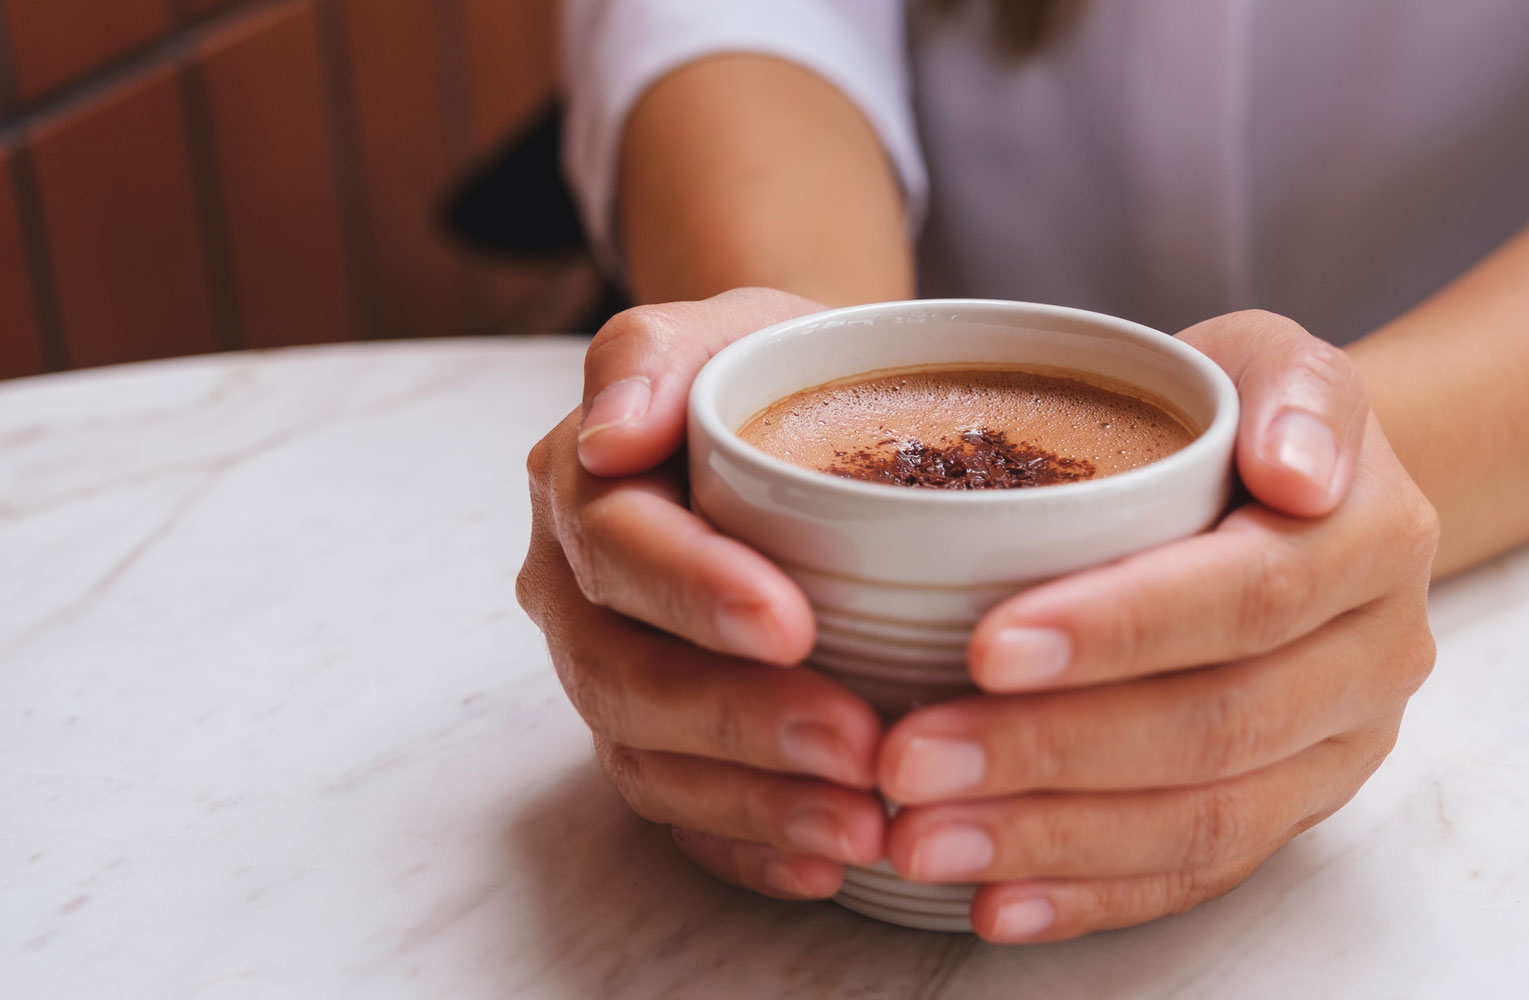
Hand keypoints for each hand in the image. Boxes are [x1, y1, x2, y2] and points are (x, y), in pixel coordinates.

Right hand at [517, 288, 889, 898]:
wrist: (803, 422)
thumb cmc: (774, 371)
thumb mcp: (734, 324)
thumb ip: (657, 355)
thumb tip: (609, 433)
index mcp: (583, 487)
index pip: (623, 549)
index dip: (696, 593)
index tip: (792, 624)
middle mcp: (578, 592)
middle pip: (626, 675)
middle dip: (740, 720)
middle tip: (857, 746)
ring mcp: (609, 674)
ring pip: (647, 759)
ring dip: (754, 800)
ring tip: (862, 822)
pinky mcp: (654, 740)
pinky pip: (678, 813)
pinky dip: (745, 845)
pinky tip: (823, 862)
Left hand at [875, 311, 1439, 942]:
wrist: (1304, 494)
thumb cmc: (1243, 418)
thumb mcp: (1267, 357)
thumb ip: (1290, 389)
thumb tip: (1297, 470)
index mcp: (1372, 537)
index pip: (1247, 595)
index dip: (1118, 629)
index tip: (983, 646)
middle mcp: (1376, 655)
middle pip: (1215, 725)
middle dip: (1050, 753)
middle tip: (906, 762)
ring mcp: (1341, 748)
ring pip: (1206, 820)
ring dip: (1052, 841)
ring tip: (919, 839)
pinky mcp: (1298, 811)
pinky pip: (1201, 874)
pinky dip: (1091, 896)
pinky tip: (992, 903)